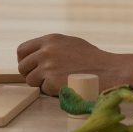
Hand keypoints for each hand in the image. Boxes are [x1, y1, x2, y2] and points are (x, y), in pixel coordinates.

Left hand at [16, 33, 132, 95]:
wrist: (109, 71)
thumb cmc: (92, 59)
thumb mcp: (70, 43)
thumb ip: (52, 46)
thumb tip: (36, 53)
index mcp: (50, 40)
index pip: (22, 50)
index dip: (24, 60)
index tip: (29, 67)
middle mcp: (46, 52)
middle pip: (23, 67)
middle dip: (29, 74)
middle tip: (40, 80)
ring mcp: (47, 67)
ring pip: (30, 80)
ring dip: (40, 84)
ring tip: (57, 83)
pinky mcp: (52, 83)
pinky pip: (43, 90)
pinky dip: (52, 91)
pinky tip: (65, 87)